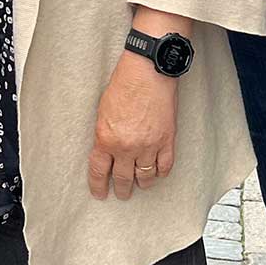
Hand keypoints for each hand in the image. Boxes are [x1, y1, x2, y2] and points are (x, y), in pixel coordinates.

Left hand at [88, 52, 177, 201]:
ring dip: (142, 183)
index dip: (98, 186)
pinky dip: (161, 172)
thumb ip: (104, 134)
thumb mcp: (103, 111)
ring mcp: (149, 145)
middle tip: (122, 194)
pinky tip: (158, 173)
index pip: (99, 172)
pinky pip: (165, 166)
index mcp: (106, 139)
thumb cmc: (124, 83)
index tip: (100, 193)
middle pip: (123, 178)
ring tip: (141, 185)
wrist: (148, 70)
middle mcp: (127, 147)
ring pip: (145, 176)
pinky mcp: (167, 140)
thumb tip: (107, 149)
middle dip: (122, 189)